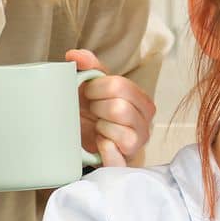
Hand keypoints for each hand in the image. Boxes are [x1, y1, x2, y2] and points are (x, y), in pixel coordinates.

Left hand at [66, 49, 155, 167]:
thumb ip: (87, 65)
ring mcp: (138, 145)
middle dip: (97, 108)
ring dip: (101, 128)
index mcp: (140, 99)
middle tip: (91, 111)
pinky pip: (118, 159)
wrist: (82, 139)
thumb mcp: (90, 84)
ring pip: (123, 133)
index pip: (119, 86)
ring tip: (96, 127)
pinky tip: (98, 143)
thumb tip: (74, 56)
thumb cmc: (90, 109)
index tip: (88, 93)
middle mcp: (145, 122)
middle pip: (120, 109)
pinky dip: (105, 150)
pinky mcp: (126, 164)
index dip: (96, 88)